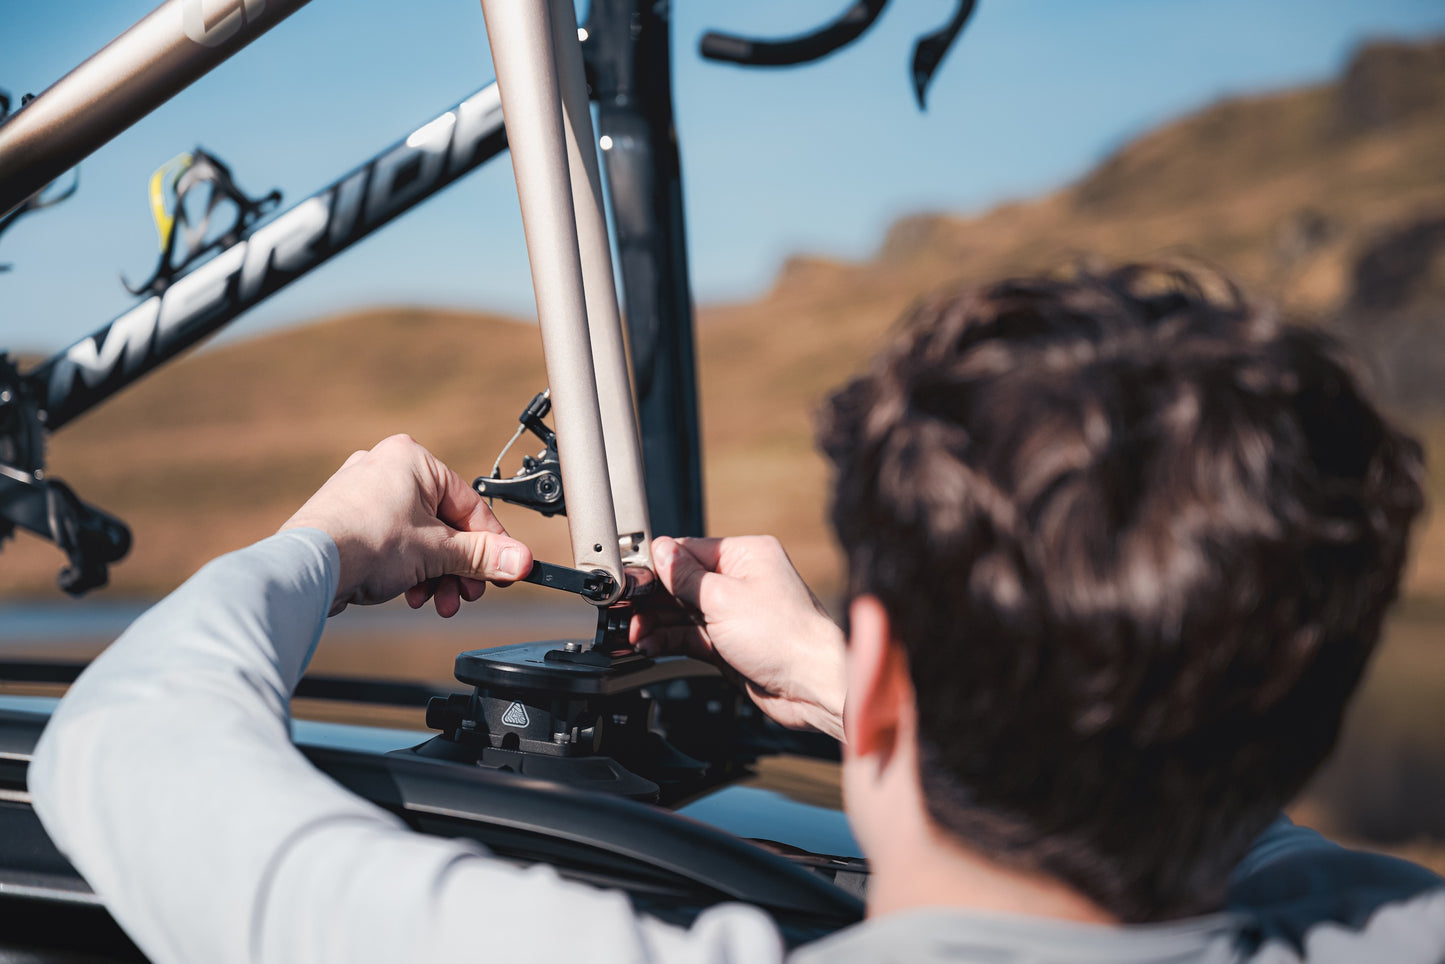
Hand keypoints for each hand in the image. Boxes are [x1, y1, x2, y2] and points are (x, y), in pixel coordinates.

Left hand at [280, 434, 532, 615]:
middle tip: (468, 594)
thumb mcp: (438, 552)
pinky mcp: (345, 519)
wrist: (307, 568)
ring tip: (435, 602)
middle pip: (443, 524)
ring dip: (434, 574)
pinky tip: (409, 595)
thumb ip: (482, 556)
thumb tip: (520, 561)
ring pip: (418, 537)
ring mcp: (361, 493)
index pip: (469, 505)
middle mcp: (385, 467)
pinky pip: (392, 543)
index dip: (491, 544)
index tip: (506, 569)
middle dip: (457, 567)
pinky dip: (406, 570)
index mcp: (413, 459)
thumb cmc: (365, 543)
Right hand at [634, 535, 845, 741]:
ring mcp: (736, 615)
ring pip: (684, 613)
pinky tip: (650, 645)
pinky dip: (670, 641)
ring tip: (634, 633)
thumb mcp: (724, 598)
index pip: (690, 551)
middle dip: (653, 600)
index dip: (659, 566)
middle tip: (627, 612)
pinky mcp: (731, 644)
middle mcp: (742, 581)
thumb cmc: (786, 636)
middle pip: (683, 584)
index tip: (632, 580)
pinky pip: (692, 637)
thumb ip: (686, 577)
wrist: (813, 685)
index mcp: (747, 556)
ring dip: (657, 623)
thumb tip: (661, 551)